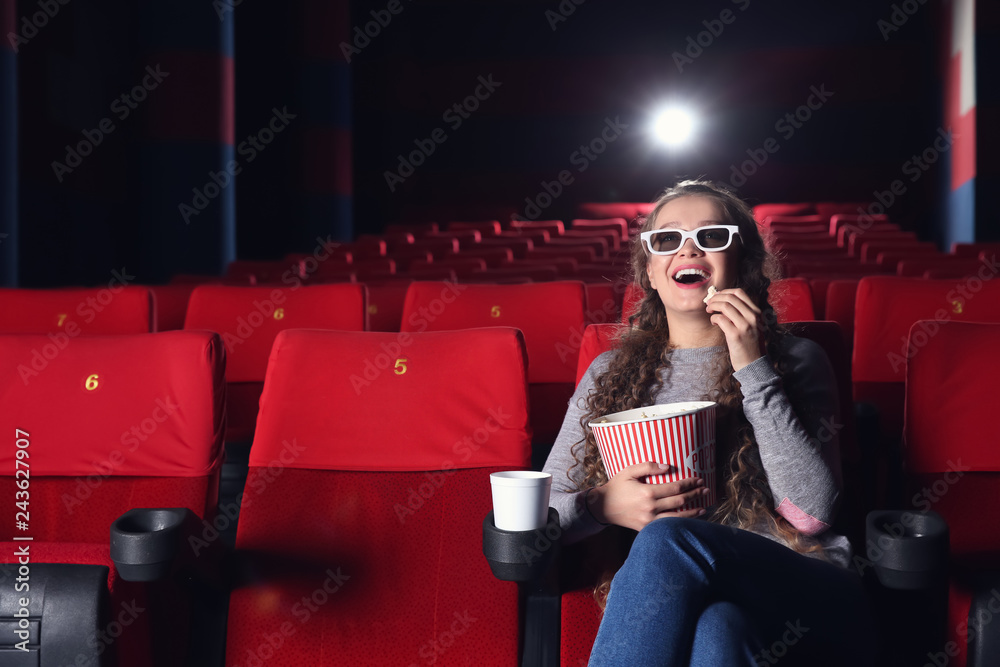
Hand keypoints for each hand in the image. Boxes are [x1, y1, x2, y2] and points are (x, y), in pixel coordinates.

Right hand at [587, 461, 708, 531]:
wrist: (603, 507)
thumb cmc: (616, 487)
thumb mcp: (629, 472)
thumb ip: (648, 467)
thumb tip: (668, 467)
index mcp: (647, 492)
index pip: (675, 488)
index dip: (689, 483)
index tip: (698, 480)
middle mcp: (651, 508)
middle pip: (680, 501)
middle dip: (695, 495)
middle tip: (705, 490)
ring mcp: (649, 521)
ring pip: (677, 517)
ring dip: (693, 512)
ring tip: (704, 507)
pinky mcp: (647, 529)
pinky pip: (668, 526)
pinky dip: (680, 523)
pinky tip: (688, 520)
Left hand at [705, 287, 763, 370]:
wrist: (753, 364)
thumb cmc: (749, 344)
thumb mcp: (751, 325)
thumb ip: (741, 313)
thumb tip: (722, 301)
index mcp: (756, 313)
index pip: (740, 293)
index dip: (725, 292)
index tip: (717, 297)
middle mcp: (752, 317)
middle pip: (730, 297)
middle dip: (716, 298)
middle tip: (709, 303)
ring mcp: (745, 325)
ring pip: (725, 305)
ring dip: (713, 306)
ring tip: (709, 311)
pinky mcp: (735, 335)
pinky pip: (720, 318)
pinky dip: (713, 318)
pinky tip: (714, 323)